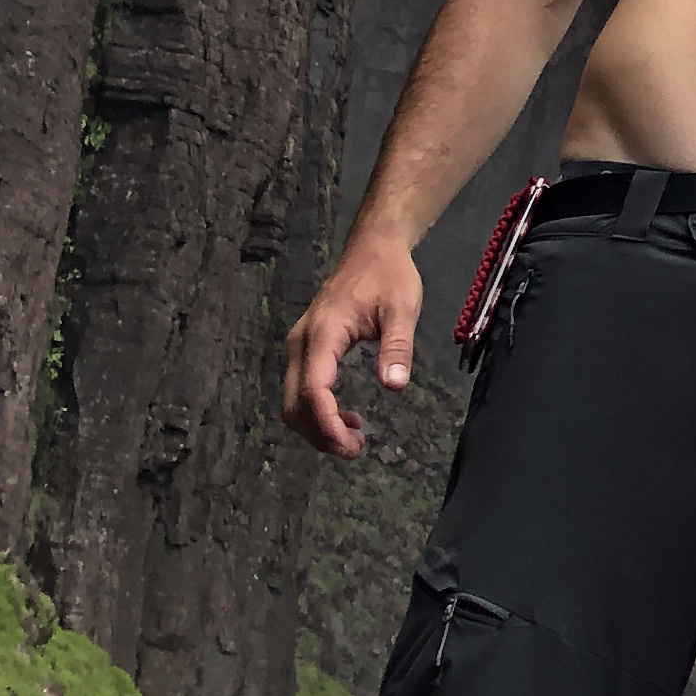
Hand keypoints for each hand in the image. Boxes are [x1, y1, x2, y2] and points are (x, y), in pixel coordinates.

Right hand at [281, 235, 421, 458]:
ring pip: (292, 401)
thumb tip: (395, 387)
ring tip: (354, 437)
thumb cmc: (389, 275)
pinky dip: (316, 412)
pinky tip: (346, 418)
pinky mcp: (305, 348)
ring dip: (317, 426)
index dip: (327, 424)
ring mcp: (299, 345)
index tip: (351, 444)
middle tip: (356, 448)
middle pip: (294, 403)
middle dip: (320, 434)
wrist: (372, 247)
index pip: (313, 389)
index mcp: (324, 332)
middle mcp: (302, 342)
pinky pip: (300, 389)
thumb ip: (397, 347)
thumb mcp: (403, 307)